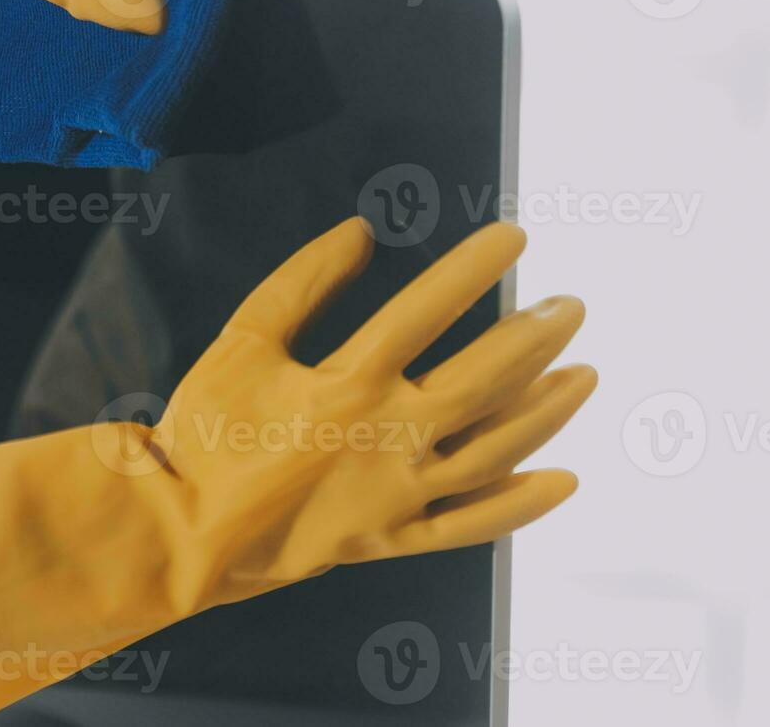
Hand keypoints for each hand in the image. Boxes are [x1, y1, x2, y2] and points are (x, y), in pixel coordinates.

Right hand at [0, 219, 594, 725]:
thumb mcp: (240, 340)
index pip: (429, 310)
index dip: (474, 268)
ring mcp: (398, 493)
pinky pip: (471, 525)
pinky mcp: (393, 536)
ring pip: (494, 448)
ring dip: (547, 411)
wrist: (182, 533)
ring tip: (587, 374)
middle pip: (483, 380)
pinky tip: (564, 480)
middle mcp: (388, 436)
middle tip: (573, 305)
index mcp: (349, 382)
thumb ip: (301, 282)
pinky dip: (520, 506)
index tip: (515, 237)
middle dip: (536, 337)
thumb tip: (360, 232)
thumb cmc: (205, 431)